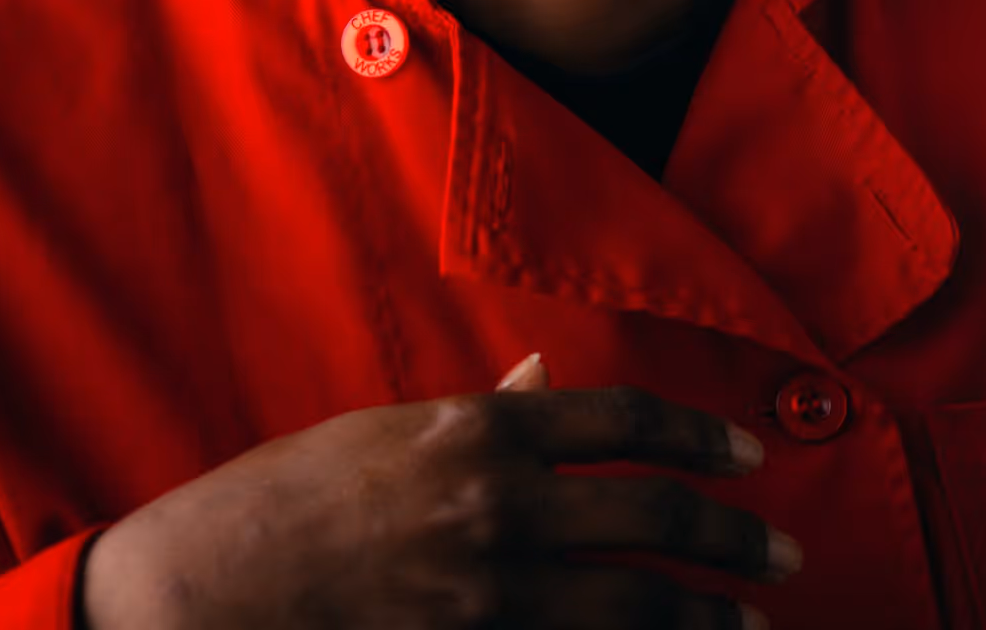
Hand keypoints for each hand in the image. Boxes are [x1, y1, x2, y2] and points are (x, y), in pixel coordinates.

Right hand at [81, 354, 800, 628]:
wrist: (204, 594)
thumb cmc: (292, 497)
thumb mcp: (389, 430)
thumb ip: (485, 412)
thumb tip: (550, 380)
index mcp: (478, 431)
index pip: (622, 420)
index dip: (697, 437)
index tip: (747, 456)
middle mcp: (497, 508)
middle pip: (651, 515)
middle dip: (731, 535)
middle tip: (781, 552)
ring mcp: (488, 598)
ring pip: (636, 606)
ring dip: (706, 616)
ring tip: (751, 621)